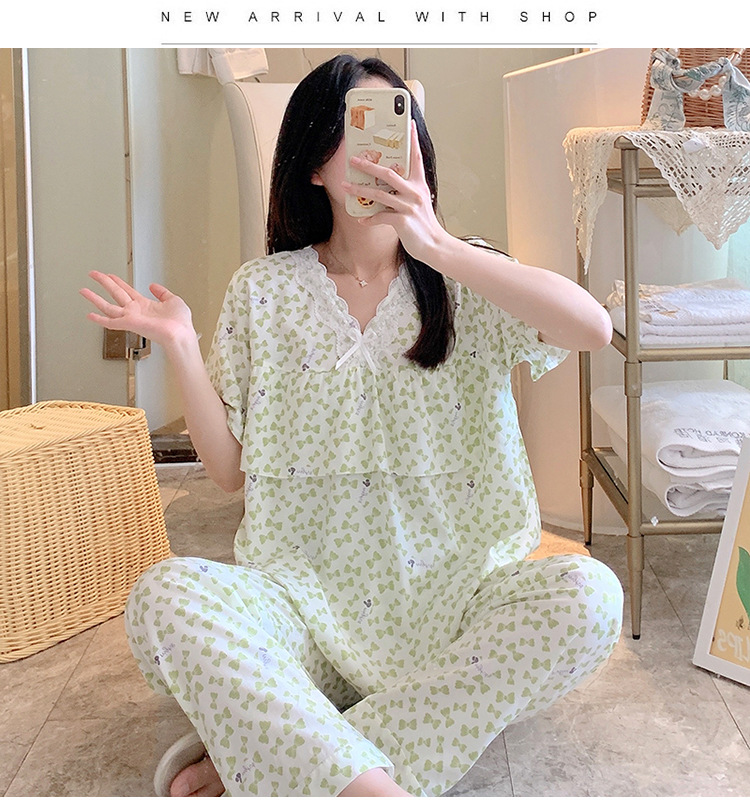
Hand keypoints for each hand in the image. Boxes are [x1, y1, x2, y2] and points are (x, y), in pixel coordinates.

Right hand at [80, 272, 195, 351]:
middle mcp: (136, 311)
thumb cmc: (180, 323)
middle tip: (93, 274)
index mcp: (146, 305)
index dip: (118, 282)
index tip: (109, 275)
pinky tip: (89, 316)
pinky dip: (99, 320)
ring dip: (95, 298)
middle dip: (104, 282)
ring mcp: (132, 318)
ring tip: (83, 290)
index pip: (127, 291)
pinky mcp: (129, 324)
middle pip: (116, 293)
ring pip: (108, 306)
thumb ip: (162, 293)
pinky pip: (111, 322)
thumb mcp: (173, 300)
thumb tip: (153, 285)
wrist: (181, 334)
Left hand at [342, 121, 446, 262]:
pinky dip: (369, 218)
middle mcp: (414, 192)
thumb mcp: (418, 203)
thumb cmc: (423, 225)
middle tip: (353, 160)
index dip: (412, 140)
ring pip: (379, 194)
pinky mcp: (402, 221)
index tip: (409, 123)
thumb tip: (385, 187)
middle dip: (368, 166)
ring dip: (359, 191)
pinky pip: (380, 217)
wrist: (434, 246)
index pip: (416, 157)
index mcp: (419, 185)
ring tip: (345, 187)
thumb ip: (406, 192)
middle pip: (388, 173)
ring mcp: (408, 206)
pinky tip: (361, 219)